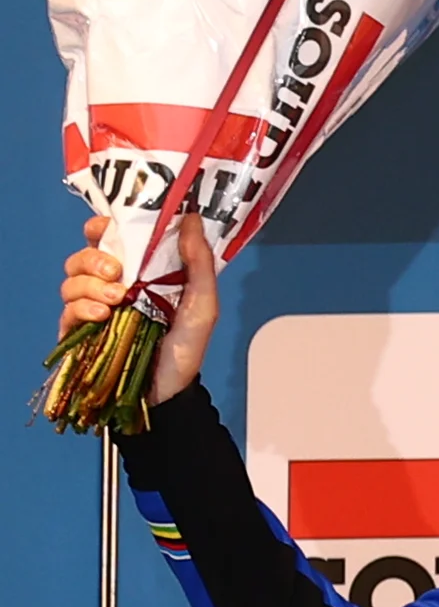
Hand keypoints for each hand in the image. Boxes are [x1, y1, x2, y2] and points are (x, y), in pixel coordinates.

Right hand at [60, 212, 219, 404]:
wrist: (172, 389)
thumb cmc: (187, 344)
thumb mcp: (203, 302)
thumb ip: (199, 261)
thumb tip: (193, 218)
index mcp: (137, 272)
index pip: (107, 240)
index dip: (101, 229)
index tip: (106, 228)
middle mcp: (110, 286)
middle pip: (83, 257)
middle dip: (95, 258)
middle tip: (117, 272)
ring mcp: (92, 308)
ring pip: (71, 281)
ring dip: (90, 284)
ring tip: (116, 299)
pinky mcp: (79, 332)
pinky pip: (68, 311)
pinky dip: (82, 308)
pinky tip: (102, 316)